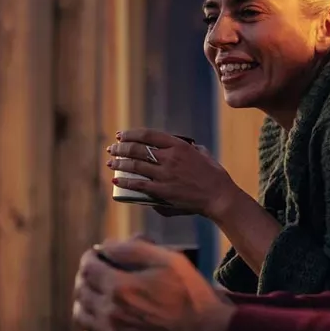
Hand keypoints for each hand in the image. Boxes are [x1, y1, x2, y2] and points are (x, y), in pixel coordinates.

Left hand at [72, 238, 234, 330]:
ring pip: (81, 317)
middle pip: (80, 291)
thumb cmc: (192, 295)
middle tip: (99, 275)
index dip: (91, 258)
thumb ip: (133, 248)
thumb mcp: (170, 259)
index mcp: (119, 287)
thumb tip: (105, 246)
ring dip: (86, 303)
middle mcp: (110, 313)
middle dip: (87, 278)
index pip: (87, 267)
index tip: (98, 257)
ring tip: (100, 299)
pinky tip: (103, 327)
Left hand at [107, 129, 242, 219]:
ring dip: (119, 163)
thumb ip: (192, 149)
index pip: (148, 135)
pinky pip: (139, 184)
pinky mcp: (163, 191)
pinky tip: (116, 180)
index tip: (121, 135)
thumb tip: (188, 147)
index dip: (131, 134)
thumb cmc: (214, 176)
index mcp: (179, 146)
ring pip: (135, 165)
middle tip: (112, 149)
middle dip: (121, 148)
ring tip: (110, 163)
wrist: (219, 196)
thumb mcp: (204, 155)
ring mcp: (165, 174)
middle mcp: (170, 157)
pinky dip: (126, 181)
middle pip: (137, 149)